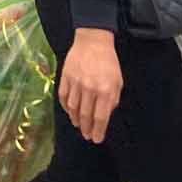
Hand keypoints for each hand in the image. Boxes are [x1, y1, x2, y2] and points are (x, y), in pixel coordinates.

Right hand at [60, 29, 122, 143]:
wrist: (92, 41)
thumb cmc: (108, 63)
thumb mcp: (117, 82)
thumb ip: (112, 99)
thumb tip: (104, 114)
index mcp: (105, 91)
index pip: (100, 117)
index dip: (98, 130)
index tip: (97, 139)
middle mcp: (89, 89)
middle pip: (86, 115)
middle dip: (87, 128)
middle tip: (87, 136)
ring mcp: (75, 82)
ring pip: (73, 107)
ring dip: (75, 119)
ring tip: (78, 126)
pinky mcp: (65, 76)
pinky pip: (64, 96)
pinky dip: (66, 106)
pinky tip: (69, 111)